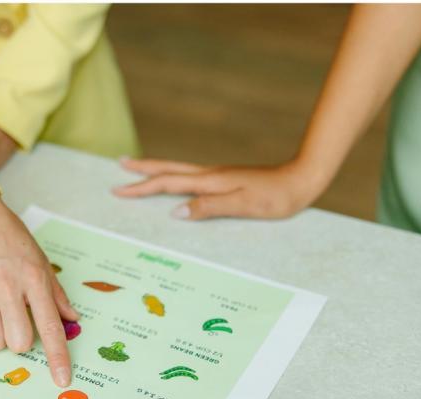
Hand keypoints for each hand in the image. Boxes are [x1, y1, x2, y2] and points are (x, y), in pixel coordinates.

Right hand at [0, 191, 77, 386]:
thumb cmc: (9, 236)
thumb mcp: (40, 259)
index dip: (58, 357)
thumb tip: (72, 319)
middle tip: (19, 319)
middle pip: (19, 343)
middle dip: (22, 339)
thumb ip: (56, 293)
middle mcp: (7, 289)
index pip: (50, 327)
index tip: (62, 379)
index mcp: (33, 279)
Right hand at [113, 158, 325, 219]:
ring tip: (138, 168)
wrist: (302, 179)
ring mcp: (218, 175)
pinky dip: (174, 176)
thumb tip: (175, 212)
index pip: (167, 183)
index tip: (118, 189)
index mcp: (210, 181)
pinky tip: (176, 181)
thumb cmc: (276, 197)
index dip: (141, 187)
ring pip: (178, 170)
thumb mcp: (243, 206)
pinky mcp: (226, 179)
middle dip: (142, 169)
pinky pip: (190, 176)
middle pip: (168, 169)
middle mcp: (210, 175)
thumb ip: (209, 208)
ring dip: (156, 169)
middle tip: (119, 165)